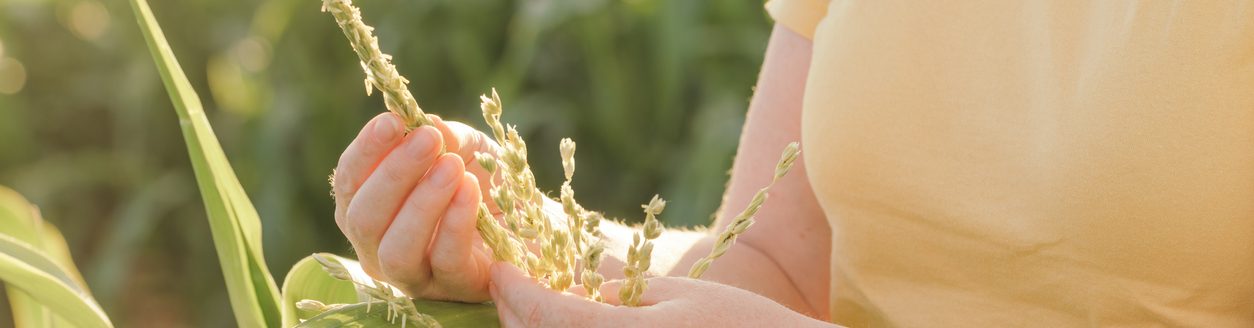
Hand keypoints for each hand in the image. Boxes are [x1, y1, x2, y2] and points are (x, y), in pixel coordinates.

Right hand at [332, 112, 500, 301]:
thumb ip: (443, 136)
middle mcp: (380, 248)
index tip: (392, 121)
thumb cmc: (487, 181)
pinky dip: (456, 223)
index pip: (350, 183)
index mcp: (371, 209)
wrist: (536, 220)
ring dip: (422, 203)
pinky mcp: (455, 289)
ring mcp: (415, 276)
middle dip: (393, 174)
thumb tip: (423, 122)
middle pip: (363, 218)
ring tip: (451, 166)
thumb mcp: (466, 148)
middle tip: (427, 140)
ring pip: (396, 249)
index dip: (365, 151)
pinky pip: (446, 260)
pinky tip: (470, 191)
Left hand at [489, 263, 833, 327]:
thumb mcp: (681, 295)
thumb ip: (621, 291)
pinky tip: (578, 327)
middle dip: (514, 314)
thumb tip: (578, 283)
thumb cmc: (743, 326)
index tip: (501, 267)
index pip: (543, 313)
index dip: (512, 288)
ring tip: (539, 310)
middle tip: (509, 286)